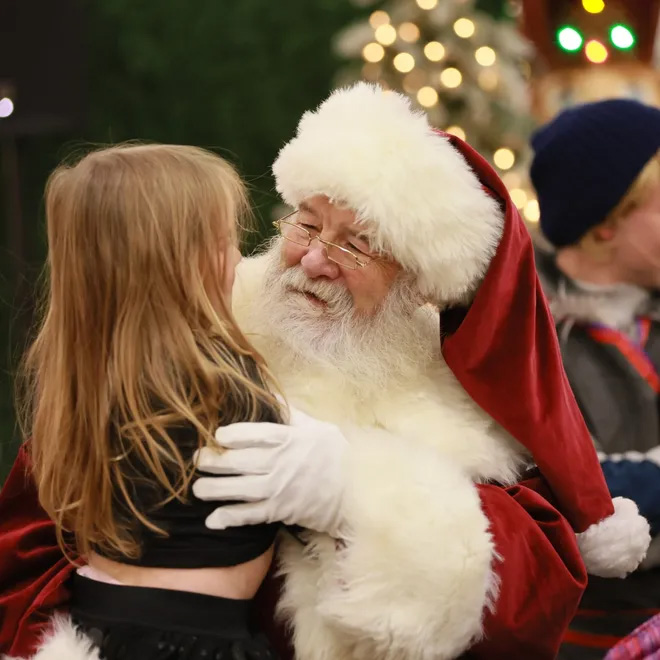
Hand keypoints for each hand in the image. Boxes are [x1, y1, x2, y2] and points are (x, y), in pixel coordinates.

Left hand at [192, 405, 348, 536]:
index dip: (233, 434)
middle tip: (196, 460)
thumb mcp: (318, 427)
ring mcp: (279, 490)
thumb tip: (271, 395)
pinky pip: (250, 516)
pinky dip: (230, 518)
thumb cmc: (335, 455)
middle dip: (214, 462)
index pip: (256, 434)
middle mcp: (281, 464)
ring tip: (197, 489)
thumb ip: (292, 414)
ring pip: (240, 490)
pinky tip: (213, 520)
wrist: (356, 492)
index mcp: (290, 439)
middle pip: (240, 462)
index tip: (217, 434)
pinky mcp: (280, 511)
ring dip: (215, 490)